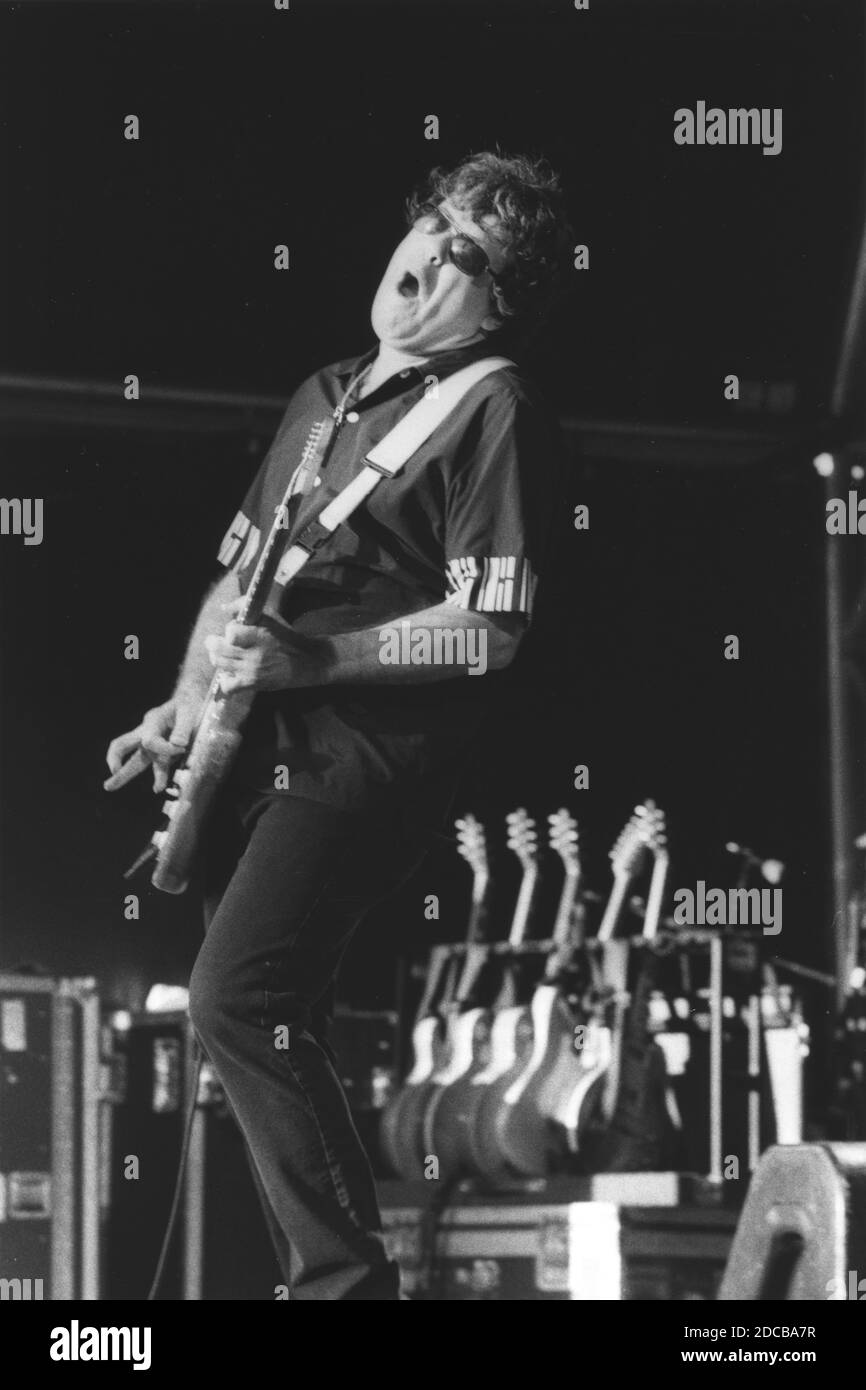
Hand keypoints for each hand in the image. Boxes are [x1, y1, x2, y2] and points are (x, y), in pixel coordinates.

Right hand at [104, 695, 200, 793]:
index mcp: (152, 722)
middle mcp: (146, 734)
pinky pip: (157, 766)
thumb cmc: (186, 706)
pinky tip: (158, 788)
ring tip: (110, 787)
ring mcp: (152, 745)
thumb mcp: (187, 711)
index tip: (182, 748)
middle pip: (123, 746)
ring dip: (125, 775)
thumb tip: (178, 744)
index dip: (164, 748)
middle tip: (110, 772)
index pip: (150, 741)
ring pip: (137, 761)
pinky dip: (158, 777)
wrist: (189, 704)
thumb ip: (183, 727)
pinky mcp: (161, 753)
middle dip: (115, 759)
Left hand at [205, 605, 328, 693]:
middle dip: (213, 643)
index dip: (229, 629)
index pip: (231, 632)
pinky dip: (224, 680)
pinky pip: (228, 686)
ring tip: (222, 655)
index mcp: (260, 635)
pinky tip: (229, 673)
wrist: (305, 661)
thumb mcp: (269, 615)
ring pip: (220, 664)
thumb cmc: (285, 635)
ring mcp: (252, 671)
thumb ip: (243, 606)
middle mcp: (254, 654)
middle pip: (219, 649)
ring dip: (217, 658)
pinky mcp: (253, 684)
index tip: (234, 629)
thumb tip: (223, 607)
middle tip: (215, 641)